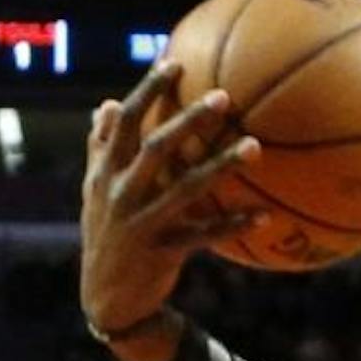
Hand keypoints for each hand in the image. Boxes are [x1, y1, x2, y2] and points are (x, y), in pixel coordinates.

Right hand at [80, 61, 261, 337]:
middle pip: (157, 147)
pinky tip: (265, 216)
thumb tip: (106, 103)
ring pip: (186, 188)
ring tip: (256, 146)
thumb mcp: (94, 190)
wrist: (107, 297)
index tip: (174, 63)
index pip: (125, 121)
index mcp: (105, 171)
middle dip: (189, 119)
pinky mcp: (163, 251)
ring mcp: (141, 222)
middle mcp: (121, 191)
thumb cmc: (107, 234)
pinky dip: (234, 225)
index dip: (148, 92)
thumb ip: (101, 147)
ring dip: (222, 166)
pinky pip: (205, 235)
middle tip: (224, 96)